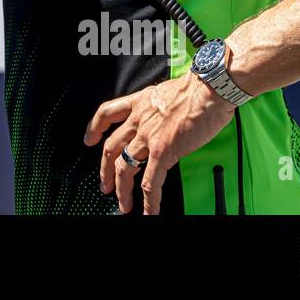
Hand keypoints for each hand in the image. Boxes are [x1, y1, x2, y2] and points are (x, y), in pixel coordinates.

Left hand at [84, 73, 234, 214]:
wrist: (209, 89)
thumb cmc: (197, 87)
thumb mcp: (167, 92)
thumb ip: (159, 107)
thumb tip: (165, 117)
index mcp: (140, 103)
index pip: (107, 113)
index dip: (94, 128)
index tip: (89, 140)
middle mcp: (139, 120)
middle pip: (111, 147)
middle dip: (105, 170)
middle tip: (104, 185)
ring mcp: (148, 137)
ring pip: (125, 167)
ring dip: (122, 190)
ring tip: (123, 204)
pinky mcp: (162, 152)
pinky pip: (150, 182)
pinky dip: (148, 201)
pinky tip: (149, 212)